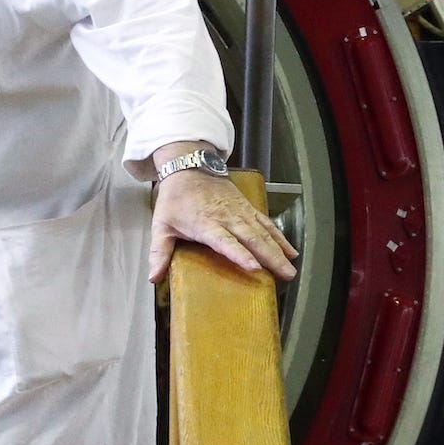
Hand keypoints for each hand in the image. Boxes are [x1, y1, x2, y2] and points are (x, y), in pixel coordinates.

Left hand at [148, 170, 297, 284]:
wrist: (189, 167)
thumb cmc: (175, 198)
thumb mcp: (161, 224)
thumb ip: (159, 252)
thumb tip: (153, 277)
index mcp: (205, 223)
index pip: (224, 241)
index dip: (239, 254)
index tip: (254, 267)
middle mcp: (226, 217)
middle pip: (252, 238)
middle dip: (270, 257)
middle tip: (284, 275)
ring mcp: (240, 212)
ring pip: (263, 232)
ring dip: (279, 250)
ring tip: (291, 268)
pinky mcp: (247, 208)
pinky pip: (266, 223)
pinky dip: (280, 237)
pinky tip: (291, 251)